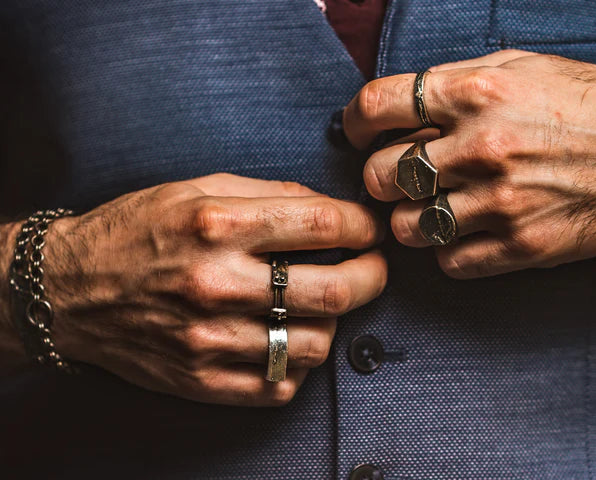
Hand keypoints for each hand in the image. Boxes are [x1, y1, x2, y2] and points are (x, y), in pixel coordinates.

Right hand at [44, 173, 385, 405]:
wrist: (70, 289)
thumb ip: (268, 194)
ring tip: (322, 304)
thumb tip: (330, 210)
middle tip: (373, 268)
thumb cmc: (137, 231)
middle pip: (332, 289)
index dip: (362, 226)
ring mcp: (210, 338)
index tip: (368, 229)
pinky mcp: (202, 379)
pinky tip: (291, 340)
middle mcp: (217, 283)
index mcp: (217, 225)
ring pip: (314, 343)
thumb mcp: (196, 189)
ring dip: (334, 321)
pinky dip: (299, 364)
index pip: (322, 224)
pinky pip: (280, 385)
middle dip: (372, 276)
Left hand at [343, 50, 595, 277]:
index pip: (378, 106)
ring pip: (408, 227)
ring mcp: (501, 201)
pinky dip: (447, 251)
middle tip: (396, 177)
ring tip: (431, 208)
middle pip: (382, 174)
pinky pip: (449, 262)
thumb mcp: (518, 68)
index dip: (356, 122)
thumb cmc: (585, 105)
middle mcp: (483, 147)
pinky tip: (464, 233)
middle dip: (380, 177)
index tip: (359, 134)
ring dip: (410, 220)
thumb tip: (400, 107)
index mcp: (477, 93)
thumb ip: (454, 85)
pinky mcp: (520, 245)